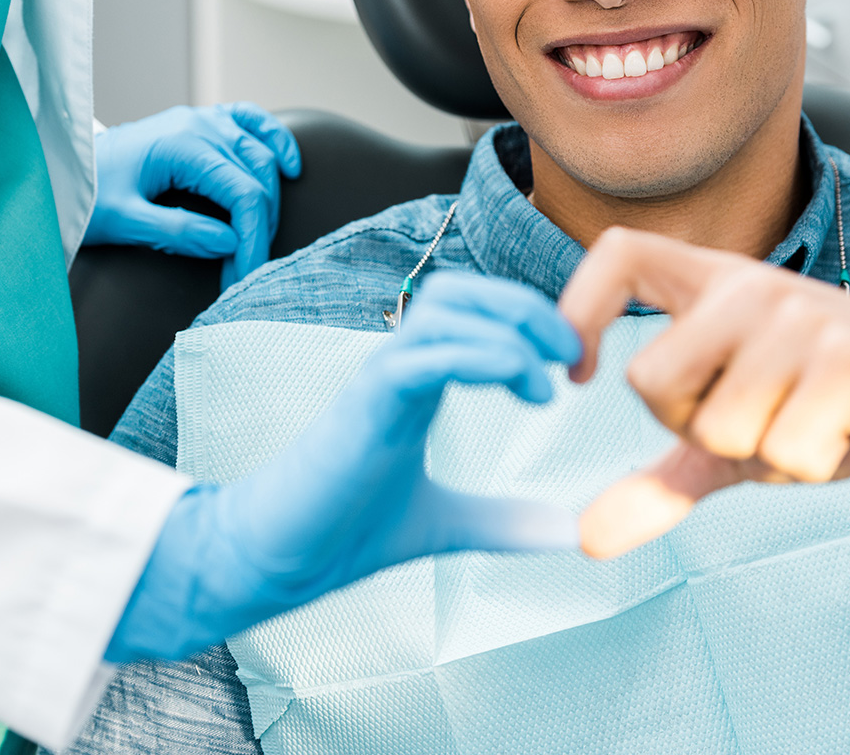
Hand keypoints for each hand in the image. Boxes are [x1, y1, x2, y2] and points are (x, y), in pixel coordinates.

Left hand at [84, 104, 300, 286]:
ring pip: (262, 157)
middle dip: (259, 229)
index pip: (243, 194)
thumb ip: (178, 231)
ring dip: (268, 201)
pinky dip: (275, 142)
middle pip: (259, 179)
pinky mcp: (203, 123)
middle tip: (244, 272)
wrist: (59, 164)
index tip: (247, 277)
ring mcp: (204, 120)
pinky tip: (290, 168)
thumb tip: (230, 242)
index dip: (253, 240)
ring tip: (255, 241)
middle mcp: (201, 125)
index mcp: (183, 145)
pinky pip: (252, 123)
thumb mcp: (123, 220)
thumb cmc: (85, 192)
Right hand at [106, 272, 582, 661]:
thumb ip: (502, 521)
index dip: (526, 321)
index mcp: (414, 380)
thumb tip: (567, 532)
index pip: (470, 312)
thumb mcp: (447, 523)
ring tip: (549, 379)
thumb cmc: (346, 530)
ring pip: (445, 309)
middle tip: (572, 354)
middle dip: (525, 308)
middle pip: (460, 291)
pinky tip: (525, 388)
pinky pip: (426, 356)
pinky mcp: (366, 403)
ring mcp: (378, 378)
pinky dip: (483, 357)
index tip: (571, 366)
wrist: (276, 558)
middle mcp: (397, 366)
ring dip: (510, 328)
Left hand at [559, 227, 849, 559]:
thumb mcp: (732, 434)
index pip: (619, 254)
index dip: (578, 307)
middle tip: (753, 417)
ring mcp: (799, 315)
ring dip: (758, 452)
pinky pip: (782, 450)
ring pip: (717, 426)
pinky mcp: (848, 358)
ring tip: (802, 421)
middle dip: (691, 428)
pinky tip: (840, 432)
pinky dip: (807, 464)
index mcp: (710, 282)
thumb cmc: (821, 405)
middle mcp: (748, 283)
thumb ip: (660, 476)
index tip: (579, 374)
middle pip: (650, 380)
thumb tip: (587, 536)